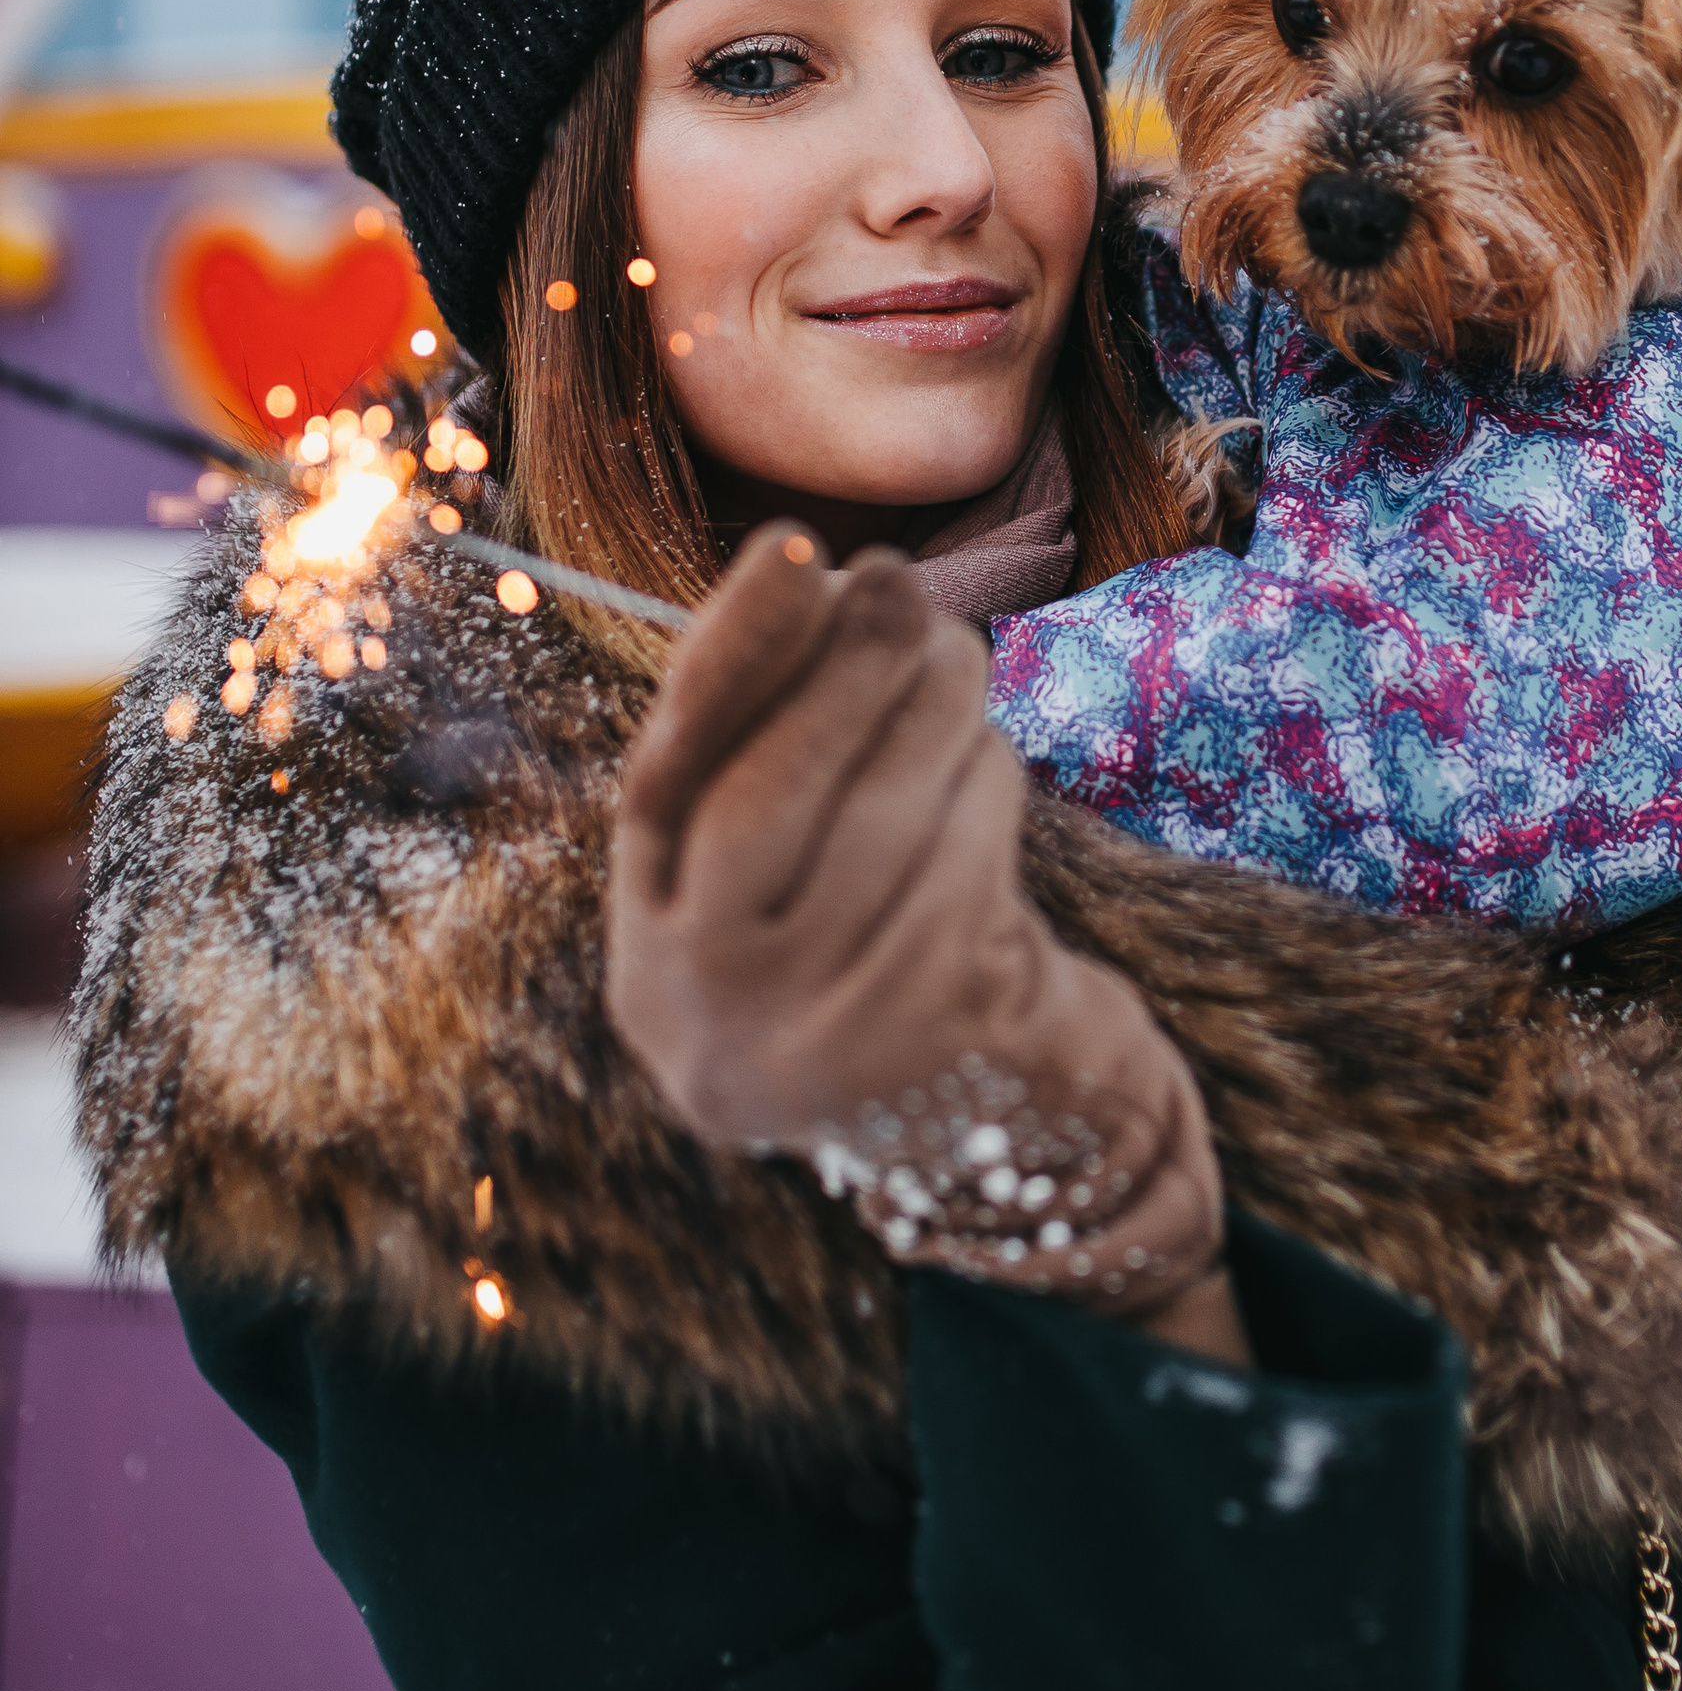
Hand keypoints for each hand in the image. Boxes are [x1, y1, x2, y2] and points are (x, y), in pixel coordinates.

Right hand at [609, 527, 1238, 1348]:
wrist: (1015, 1143)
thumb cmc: (893, 958)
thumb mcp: (800, 882)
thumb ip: (773, 757)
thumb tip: (815, 578)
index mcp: (656, 965)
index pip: (663, 789)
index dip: (724, 659)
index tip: (787, 546)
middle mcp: (713, 1021)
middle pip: (761, 801)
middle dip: (837, 667)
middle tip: (897, 579)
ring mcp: (821, 1041)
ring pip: (875, 816)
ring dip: (929, 706)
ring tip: (955, 655)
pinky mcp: (938, 1038)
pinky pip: (961, 856)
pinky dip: (983, 783)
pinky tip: (987, 758)